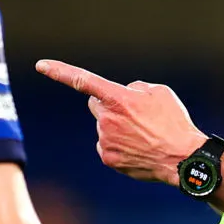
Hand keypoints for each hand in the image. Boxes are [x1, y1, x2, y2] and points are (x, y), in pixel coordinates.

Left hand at [36, 60, 206, 185]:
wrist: (182, 159)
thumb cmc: (174, 122)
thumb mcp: (159, 92)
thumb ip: (134, 89)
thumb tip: (123, 95)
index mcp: (118, 98)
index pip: (82, 80)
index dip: (59, 71)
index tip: (40, 65)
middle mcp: (106, 119)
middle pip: (96, 105)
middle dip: (108, 106)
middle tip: (134, 115)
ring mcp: (105, 140)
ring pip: (104, 127)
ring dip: (119, 127)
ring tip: (144, 135)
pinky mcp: (108, 158)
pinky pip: (107, 145)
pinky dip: (120, 144)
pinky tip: (139, 148)